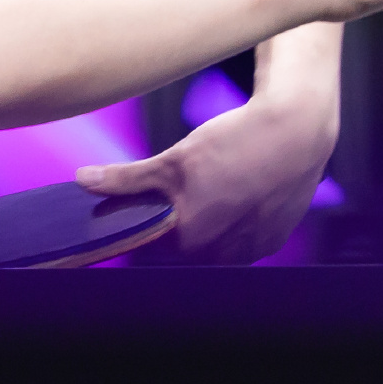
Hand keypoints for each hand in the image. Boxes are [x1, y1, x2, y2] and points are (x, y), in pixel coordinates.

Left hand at [74, 91, 331, 263]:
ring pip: (217, 243)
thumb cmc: (234, 141)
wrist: (299, 130)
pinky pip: (245, 240)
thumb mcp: (175, 157)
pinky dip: (238, 221)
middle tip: (188, 184)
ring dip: (210, 222)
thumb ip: (127, 178)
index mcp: (190, 236)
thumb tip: (83, 181)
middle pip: (185, 245)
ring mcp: (252, 249)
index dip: (148, 219)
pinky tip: (240, 191)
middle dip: (180, 219)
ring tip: (218, 184)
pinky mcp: (275, 240)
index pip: (152, 241)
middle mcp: (221, 252)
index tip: (150, 201)